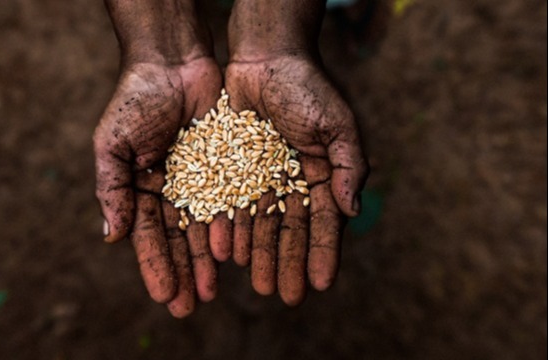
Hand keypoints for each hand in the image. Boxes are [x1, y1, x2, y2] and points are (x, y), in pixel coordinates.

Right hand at [94, 58, 221, 316]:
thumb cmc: (135, 101)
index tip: (164, 297)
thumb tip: (111, 237)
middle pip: (176, 240)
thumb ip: (111, 189)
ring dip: (206, 261)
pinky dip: (229, 228)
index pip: (147, 236)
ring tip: (211, 291)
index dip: (155, 266)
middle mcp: (170, 190)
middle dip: (181, 273)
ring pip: (204, 229)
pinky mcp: (226, 166)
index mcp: (140, 188)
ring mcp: (200, 180)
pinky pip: (228, 203)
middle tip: (188, 308)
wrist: (173, 63)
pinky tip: (233, 254)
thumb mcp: (112, 145)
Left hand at [224, 55, 368, 304]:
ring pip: (261, 224)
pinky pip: (231, 205)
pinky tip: (231, 254)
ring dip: (261, 254)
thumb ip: (350, 166)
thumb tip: (351, 210)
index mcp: (322, 175)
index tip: (322, 283)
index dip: (324, 253)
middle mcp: (291, 182)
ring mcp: (261, 178)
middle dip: (290, 262)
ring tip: (260, 284)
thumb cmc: (307, 88)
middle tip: (287, 295)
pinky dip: (232, 229)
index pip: (325, 222)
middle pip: (291, 230)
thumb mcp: (337, 124)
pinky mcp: (232, 169)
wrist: (265, 59)